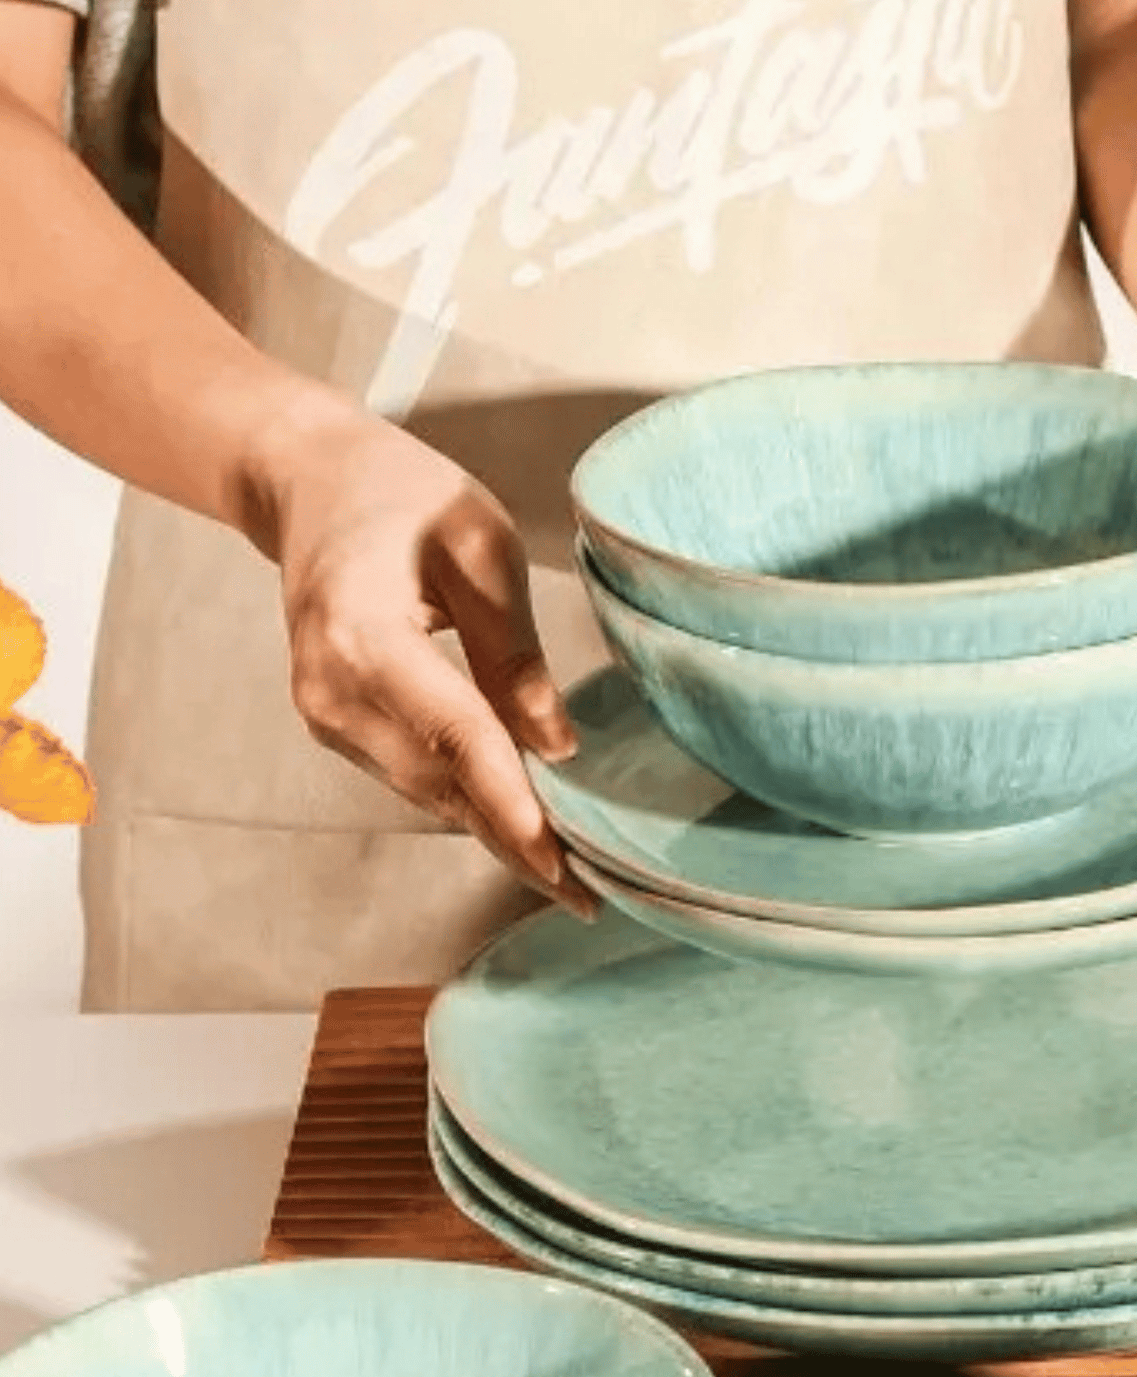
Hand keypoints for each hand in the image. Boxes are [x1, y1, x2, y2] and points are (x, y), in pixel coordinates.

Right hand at [250, 397, 596, 915]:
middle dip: (515, 842)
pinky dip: (470, 805)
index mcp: (360, 631)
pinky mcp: (334, 725)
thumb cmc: (399, 493)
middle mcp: (329, 688)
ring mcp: (324, 713)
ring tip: (572, 881)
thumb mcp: (479, 542)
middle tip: (590, 895)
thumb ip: (513, 647)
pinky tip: (524, 835)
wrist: (306, 482)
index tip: (556, 854)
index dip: (508, 798)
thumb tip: (558, 745)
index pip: (452, 731)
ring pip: (427, 792)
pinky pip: (414, 776)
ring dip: (497, 835)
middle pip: (440, 782)